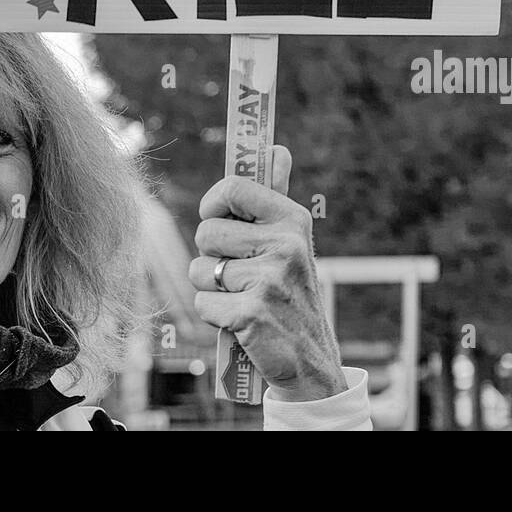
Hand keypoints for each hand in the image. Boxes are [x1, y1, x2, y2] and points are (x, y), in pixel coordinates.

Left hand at [190, 145, 345, 402]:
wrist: (311, 363)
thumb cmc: (291, 293)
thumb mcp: (292, 241)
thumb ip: (277, 194)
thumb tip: (276, 147)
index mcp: (292, 219)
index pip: (233, 187)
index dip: (214, 204)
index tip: (217, 218)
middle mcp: (285, 245)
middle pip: (206, 232)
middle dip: (212, 256)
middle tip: (241, 275)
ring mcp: (269, 280)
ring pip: (199, 270)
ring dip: (212, 289)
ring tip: (243, 299)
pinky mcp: (251, 314)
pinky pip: (203, 303)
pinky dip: (214, 316)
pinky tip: (241, 322)